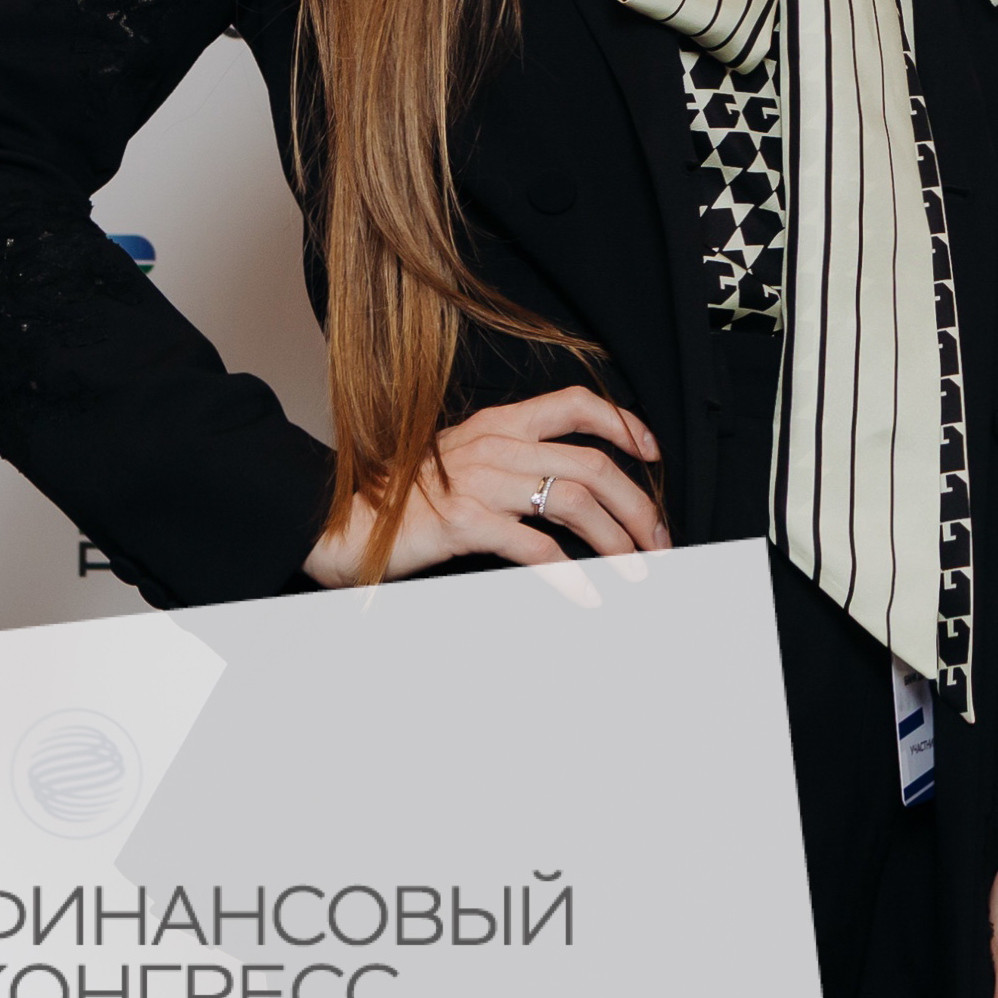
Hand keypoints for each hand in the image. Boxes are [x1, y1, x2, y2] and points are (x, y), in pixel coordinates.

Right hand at [303, 388, 666, 585]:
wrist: (338, 524)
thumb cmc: (403, 501)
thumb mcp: (462, 462)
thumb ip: (513, 462)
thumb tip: (573, 488)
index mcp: (497, 423)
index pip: (575, 403)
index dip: (623, 424)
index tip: (653, 454)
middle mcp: (494, 444)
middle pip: (591, 462)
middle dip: (637, 504)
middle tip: (658, 539)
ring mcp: (479, 481)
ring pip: (573, 500)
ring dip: (616, 539)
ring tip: (637, 570)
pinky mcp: (464, 521)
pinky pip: (535, 546)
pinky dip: (570, 574)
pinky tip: (588, 594)